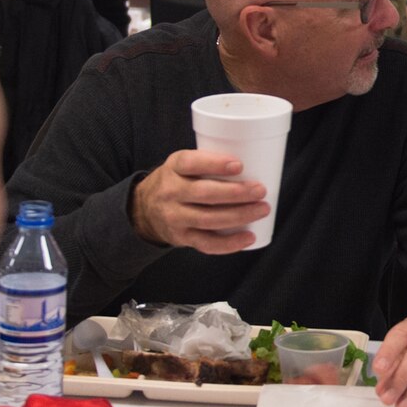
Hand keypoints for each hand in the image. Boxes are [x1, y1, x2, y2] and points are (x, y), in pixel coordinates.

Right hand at [131, 150, 269, 252]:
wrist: (144, 210)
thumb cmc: (177, 182)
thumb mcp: (182, 165)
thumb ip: (208, 163)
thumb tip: (255, 164)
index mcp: (174, 167)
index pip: (190, 163)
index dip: (215, 164)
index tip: (239, 165)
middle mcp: (171, 192)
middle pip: (204, 193)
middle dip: (236, 193)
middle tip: (260, 190)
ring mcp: (175, 217)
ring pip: (208, 219)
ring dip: (239, 215)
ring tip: (262, 209)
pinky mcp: (181, 237)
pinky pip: (207, 243)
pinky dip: (230, 243)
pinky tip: (249, 237)